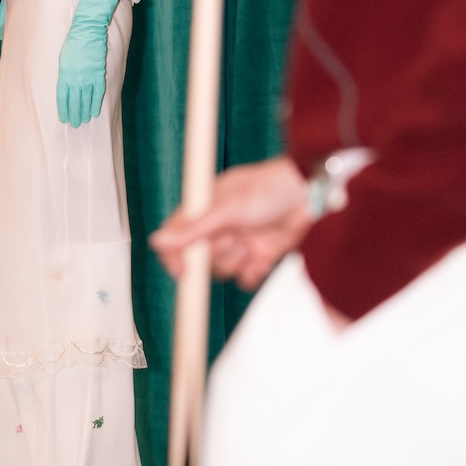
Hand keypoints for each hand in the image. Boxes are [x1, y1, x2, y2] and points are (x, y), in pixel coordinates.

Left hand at [56, 17, 106, 127]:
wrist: (88, 33)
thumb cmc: (73, 44)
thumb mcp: (63, 59)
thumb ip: (64, 75)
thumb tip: (66, 88)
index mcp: (64, 75)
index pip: (62, 97)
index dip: (63, 109)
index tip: (64, 118)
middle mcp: (75, 79)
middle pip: (74, 102)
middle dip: (74, 114)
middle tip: (75, 124)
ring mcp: (88, 78)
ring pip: (86, 100)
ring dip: (85, 112)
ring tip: (83, 121)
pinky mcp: (99, 75)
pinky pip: (97, 93)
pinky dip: (96, 104)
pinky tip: (94, 112)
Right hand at [149, 157, 311, 289]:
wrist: (309, 193)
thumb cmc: (267, 188)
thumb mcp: (225, 208)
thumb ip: (192, 229)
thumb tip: (157, 242)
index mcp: (204, 211)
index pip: (177, 238)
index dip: (175, 257)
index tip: (182, 271)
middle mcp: (219, 228)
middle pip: (202, 260)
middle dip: (218, 255)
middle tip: (234, 239)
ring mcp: (239, 242)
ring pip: (224, 270)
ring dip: (238, 261)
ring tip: (254, 242)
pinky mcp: (259, 255)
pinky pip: (246, 278)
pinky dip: (253, 272)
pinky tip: (262, 256)